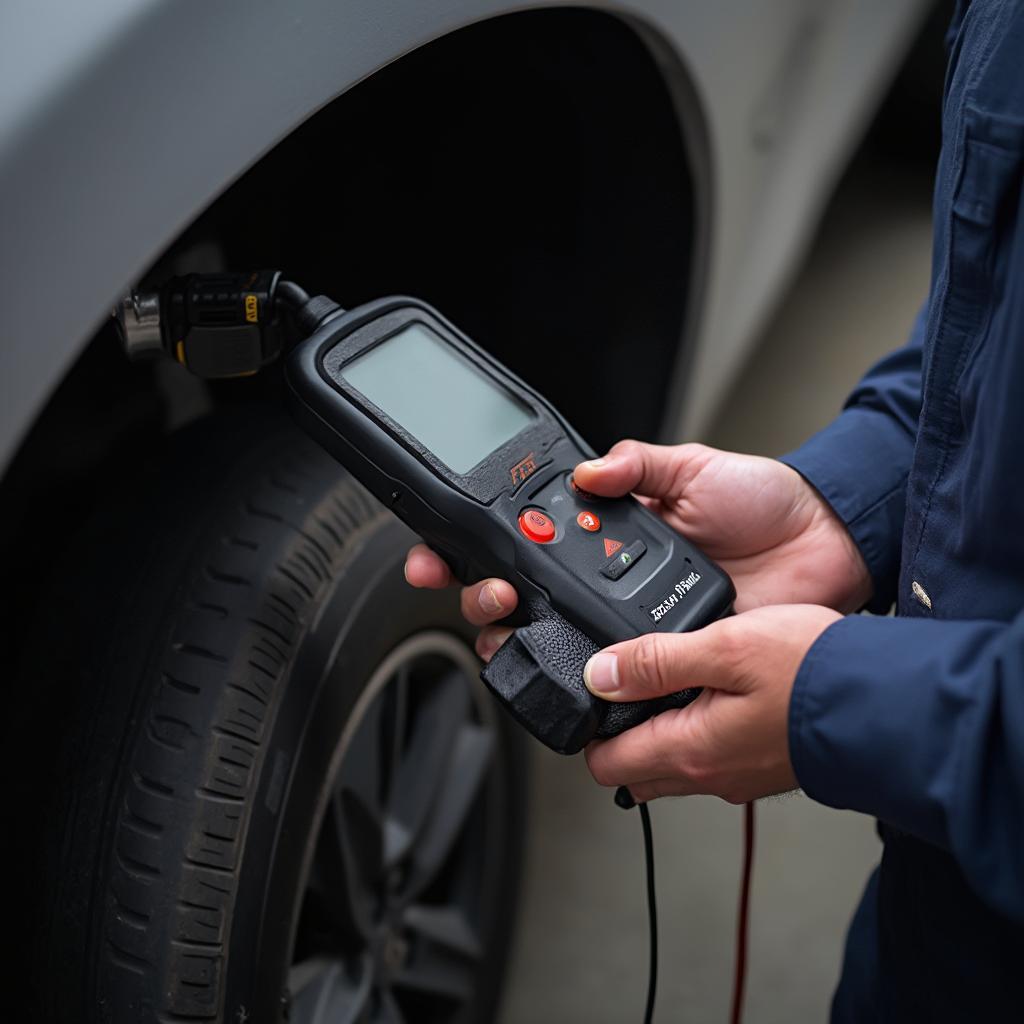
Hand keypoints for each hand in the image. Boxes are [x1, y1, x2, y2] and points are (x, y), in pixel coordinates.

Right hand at [403, 438, 869, 656]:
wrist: (824, 544)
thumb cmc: (760, 503)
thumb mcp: (692, 467)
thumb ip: (636, 464)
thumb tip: (585, 474)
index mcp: (605, 535)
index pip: (523, 542)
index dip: (474, 550)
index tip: (442, 554)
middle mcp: (606, 583)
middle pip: (520, 600)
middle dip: (483, 597)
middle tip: (490, 591)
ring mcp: (630, 626)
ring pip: (552, 645)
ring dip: (516, 640)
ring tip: (510, 623)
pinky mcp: (664, 662)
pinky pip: (614, 681)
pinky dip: (581, 684)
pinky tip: (562, 673)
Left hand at [582, 604, 841, 802]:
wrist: (892, 701)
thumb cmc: (813, 673)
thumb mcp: (723, 648)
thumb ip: (655, 662)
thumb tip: (600, 675)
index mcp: (689, 750)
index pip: (606, 766)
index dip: (588, 732)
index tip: (588, 699)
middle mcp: (709, 775)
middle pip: (636, 771)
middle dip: (619, 736)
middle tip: (622, 689)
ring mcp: (738, 775)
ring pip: (674, 764)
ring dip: (659, 731)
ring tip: (666, 682)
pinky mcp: (764, 765)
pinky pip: (711, 757)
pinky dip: (697, 731)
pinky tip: (712, 691)